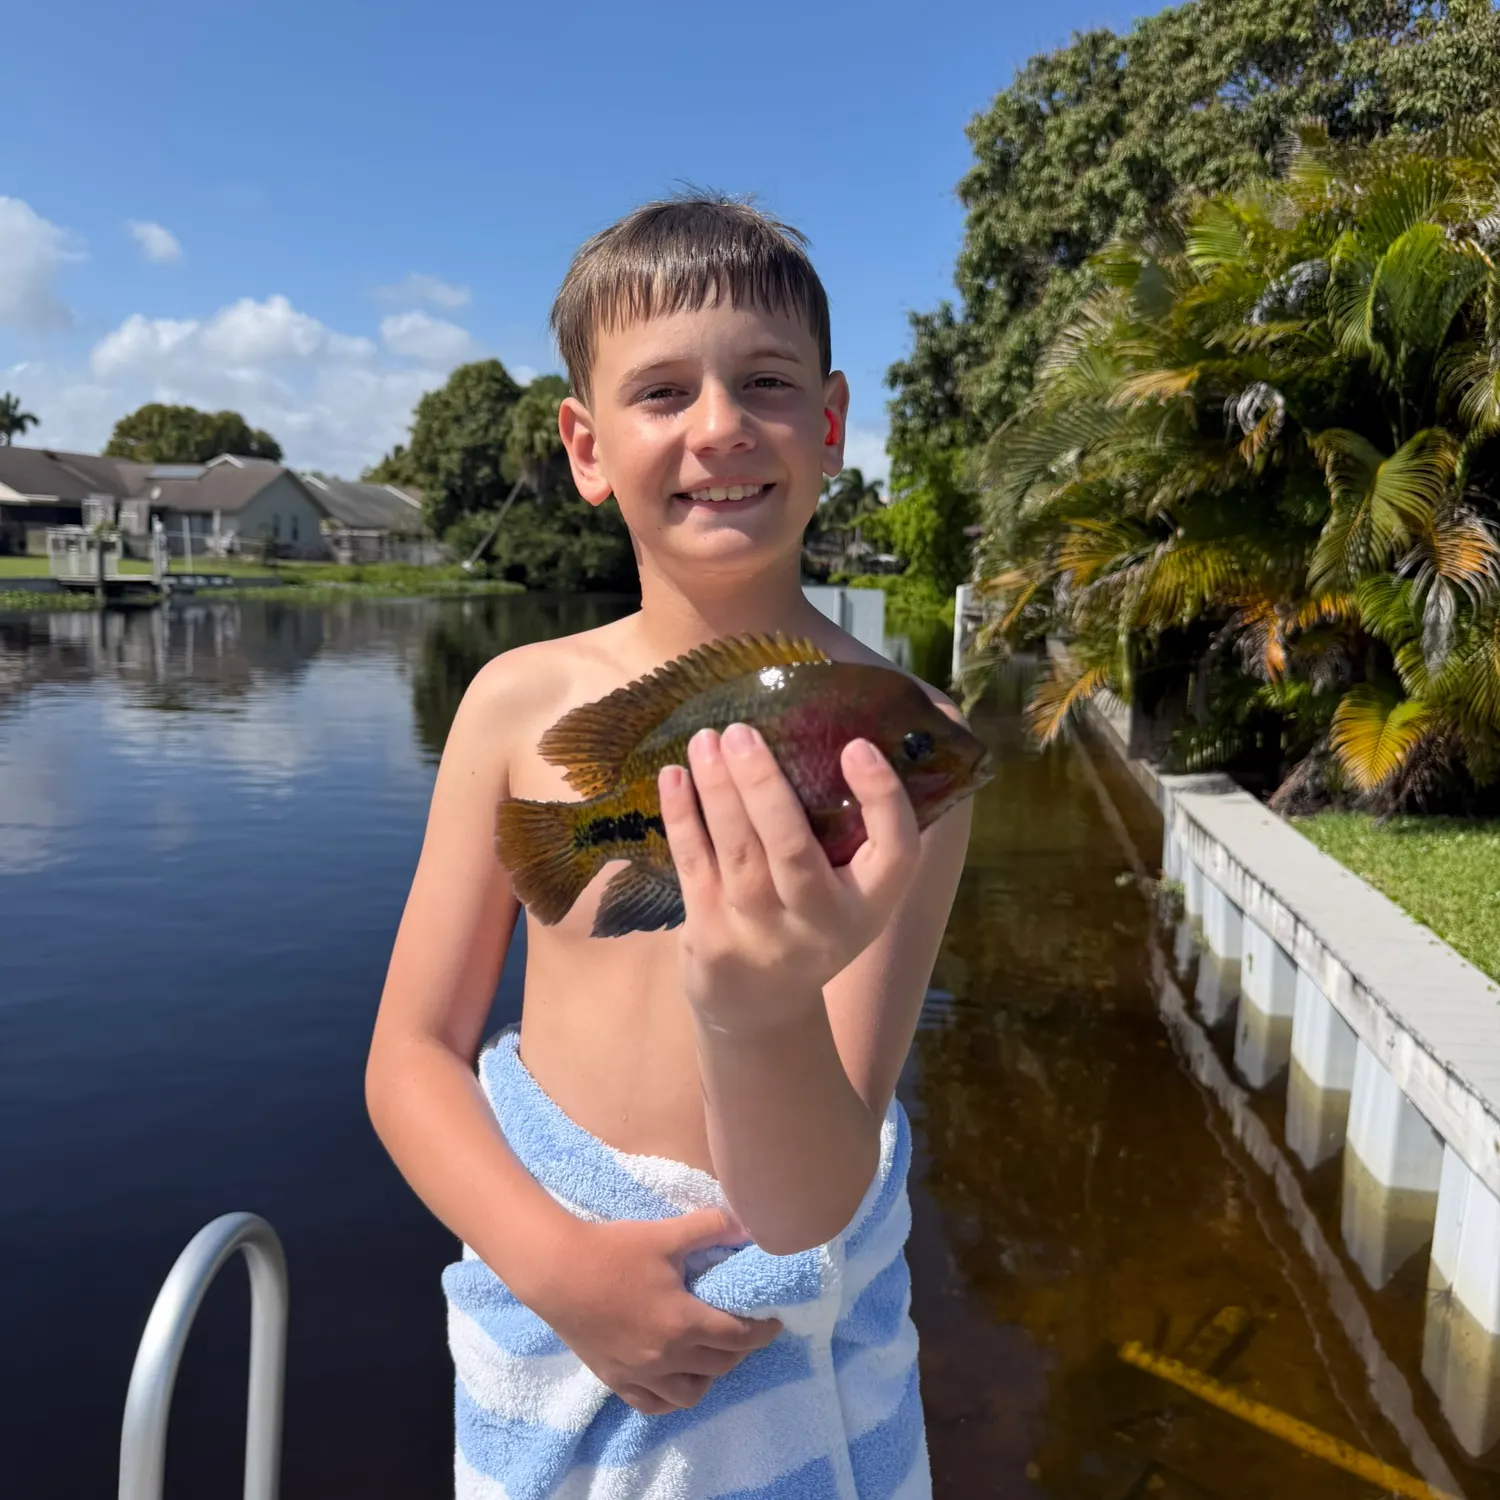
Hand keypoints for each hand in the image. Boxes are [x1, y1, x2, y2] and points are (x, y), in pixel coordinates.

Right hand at [531, 1208, 781, 1414]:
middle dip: (741, 1350)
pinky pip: (653, 1404)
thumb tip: (747, 1225)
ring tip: (712, 1354)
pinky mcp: (615, 1379)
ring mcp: (639, 1373)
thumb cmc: (612, 1250)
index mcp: (683, 1322)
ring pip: (690, 1394)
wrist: (556, 1271)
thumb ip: (709, 1228)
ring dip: (710, 1377)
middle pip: (720, 1365)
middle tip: (746, 1330)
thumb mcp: (665, 1234)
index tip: (774, 1322)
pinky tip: (676, 1379)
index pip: (739, 1337)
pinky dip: (672, 1397)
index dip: (763, 1332)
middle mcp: (666, 1357)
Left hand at [659, 724, 920, 1017]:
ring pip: (737, 852)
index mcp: (871, 904)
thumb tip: (836, 731)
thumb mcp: (852, 893)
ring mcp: (762, 933)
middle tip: (743, 730)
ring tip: (707, 739)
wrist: (764, 1008)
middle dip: (764, 786)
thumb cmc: (815, 921)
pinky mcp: (711, 935)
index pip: (896, 852)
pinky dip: (683, 817)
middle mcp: (821, 922)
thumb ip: (854, 832)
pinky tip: (674, 776)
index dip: (882, 799)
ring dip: (719, 790)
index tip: (857, 746)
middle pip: (793, 849)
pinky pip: (695, 865)